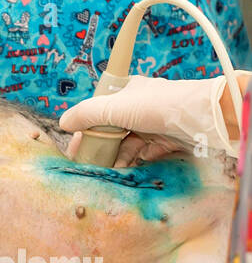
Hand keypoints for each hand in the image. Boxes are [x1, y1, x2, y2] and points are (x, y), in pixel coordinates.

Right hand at [59, 73, 247, 159]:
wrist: (201, 117)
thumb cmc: (156, 105)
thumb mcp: (114, 107)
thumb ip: (86, 114)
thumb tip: (63, 123)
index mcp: (126, 92)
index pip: (98, 111)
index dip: (85, 129)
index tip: (75, 147)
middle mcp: (138, 107)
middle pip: (110, 130)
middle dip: (98, 147)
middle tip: (87, 164)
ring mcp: (151, 125)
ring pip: (124, 144)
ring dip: (113, 157)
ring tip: (105, 169)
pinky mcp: (163, 141)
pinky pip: (140, 154)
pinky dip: (130, 162)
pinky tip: (122, 169)